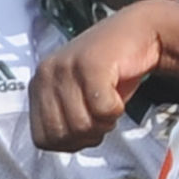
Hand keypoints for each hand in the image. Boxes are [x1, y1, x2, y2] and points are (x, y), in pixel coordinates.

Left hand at [30, 4, 169, 150]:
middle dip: (88, 134)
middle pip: (62, 135)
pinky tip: (118, 94)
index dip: (70, 143)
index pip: (42, 139)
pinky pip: (103, 109)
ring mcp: (67, 67)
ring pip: (82, 125)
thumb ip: (62, 118)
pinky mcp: (91, 64)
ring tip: (110, 101)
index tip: (88, 127)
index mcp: (37, 86)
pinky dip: (117, 110)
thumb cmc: (110, 71)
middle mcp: (46, 74)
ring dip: (105, 121)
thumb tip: (62, 145)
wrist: (140, 32)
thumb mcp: (76, 97)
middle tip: (102, 114)